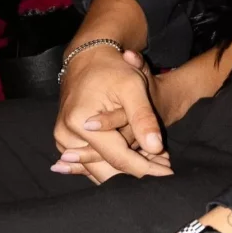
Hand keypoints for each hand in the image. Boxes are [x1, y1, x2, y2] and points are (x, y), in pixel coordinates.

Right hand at [53, 46, 166, 181]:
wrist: (87, 58)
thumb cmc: (112, 69)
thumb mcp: (132, 86)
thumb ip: (143, 117)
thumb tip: (155, 147)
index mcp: (80, 122)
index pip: (116, 157)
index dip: (144, 168)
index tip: (168, 173)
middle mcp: (66, 135)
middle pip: (105, 168)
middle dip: (136, 172)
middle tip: (166, 173)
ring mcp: (63, 139)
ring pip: (98, 168)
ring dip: (125, 171)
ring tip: (156, 168)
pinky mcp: (66, 140)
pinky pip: (91, 160)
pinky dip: (113, 163)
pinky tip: (137, 162)